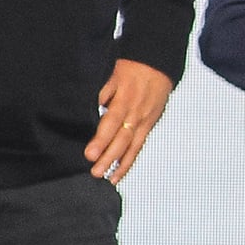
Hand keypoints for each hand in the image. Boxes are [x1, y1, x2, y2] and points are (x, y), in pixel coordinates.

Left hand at [85, 60, 172, 182]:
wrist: (158, 66)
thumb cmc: (130, 68)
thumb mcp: (112, 73)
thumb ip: (101, 92)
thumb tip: (86, 108)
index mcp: (125, 98)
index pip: (112, 121)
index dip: (101, 138)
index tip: (90, 153)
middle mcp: (135, 113)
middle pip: (122, 137)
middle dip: (108, 155)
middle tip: (95, 170)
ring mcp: (144, 121)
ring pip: (132, 146)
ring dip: (119, 163)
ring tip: (107, 178)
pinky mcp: (148, 126)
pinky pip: (139, 147)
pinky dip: (129, 161)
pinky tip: (119, 174)